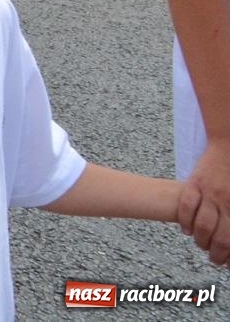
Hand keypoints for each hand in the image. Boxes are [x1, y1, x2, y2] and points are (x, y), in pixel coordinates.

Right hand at [180, 139, 229, 264]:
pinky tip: (186, 229)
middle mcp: (225, 202)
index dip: (228, 255)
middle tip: (214, 259)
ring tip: (201, 244)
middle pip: (218, 237)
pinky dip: (184, 220)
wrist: (229, 145)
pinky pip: (186, 205)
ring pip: (202, 225)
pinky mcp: (195, 183)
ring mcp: (209, 193)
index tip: (227, 263)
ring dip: (200, 240)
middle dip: (215, 253)